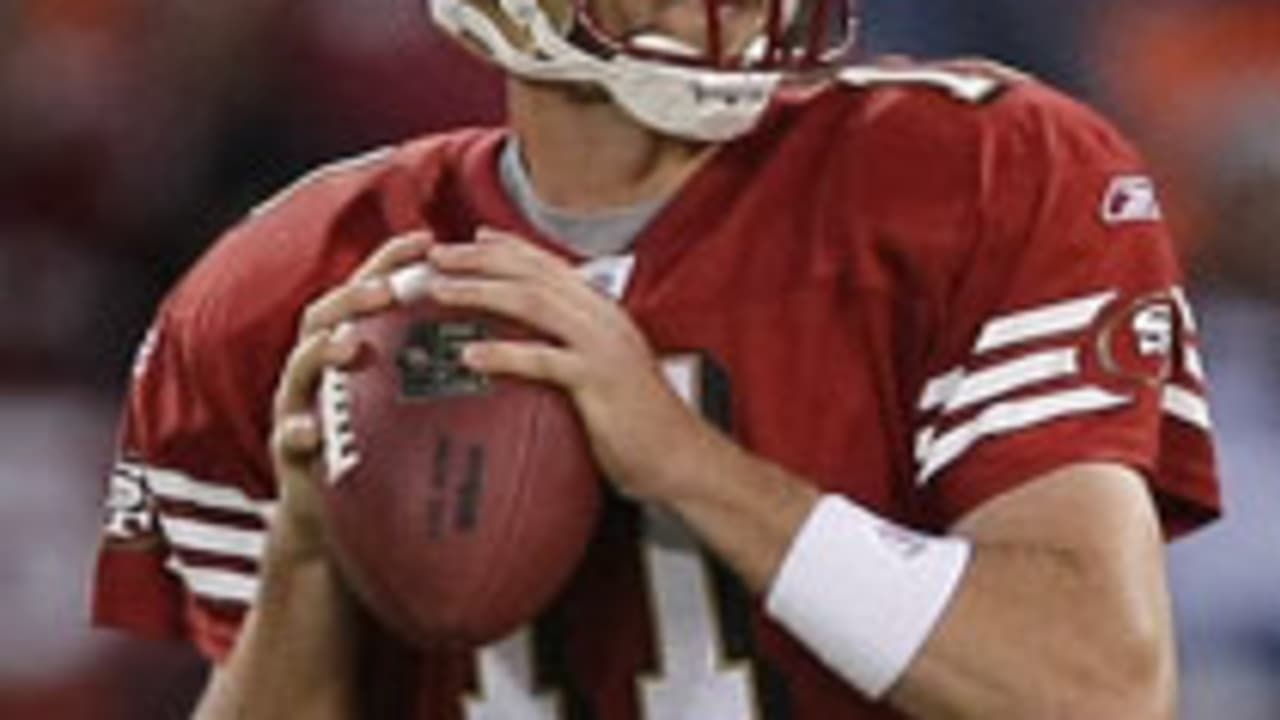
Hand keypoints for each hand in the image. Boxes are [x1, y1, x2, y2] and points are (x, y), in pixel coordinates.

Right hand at [270, 231, 433, 548]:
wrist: (339, 518)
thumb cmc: (386, 453)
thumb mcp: (417, 403)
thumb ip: (446, 367)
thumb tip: (514, 337)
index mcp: (351, 346)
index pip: (369, 291)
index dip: (392, 261)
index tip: (428, 239)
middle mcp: (317, 366)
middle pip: (325, 315)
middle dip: (352, 297)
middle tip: (384, 290)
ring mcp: (297, 403)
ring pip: (299, 366)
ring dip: (322, 352)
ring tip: (348, 345)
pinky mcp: (288, 449)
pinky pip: (288, 437)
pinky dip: (298, 430)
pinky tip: (312, 429)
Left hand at [424, 227, 718, 501]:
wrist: (681, 457)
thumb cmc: (640, 423)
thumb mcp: (604, 373)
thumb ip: (573, 350)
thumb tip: (534, 347)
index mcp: (603, 312)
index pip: (549, 265)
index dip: (509, 247)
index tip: (471, 238)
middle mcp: (603, 318)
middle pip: (532, 273)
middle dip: (480, 260)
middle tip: (437, 256)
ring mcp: (602, 345)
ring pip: (533, 302)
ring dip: (480, 292)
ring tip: (441, 291)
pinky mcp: (600, 379)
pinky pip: (544, 359)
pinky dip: (504, 354)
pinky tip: (470, 356)